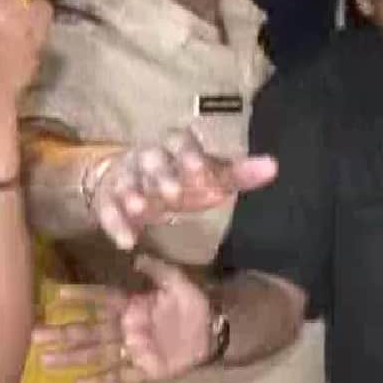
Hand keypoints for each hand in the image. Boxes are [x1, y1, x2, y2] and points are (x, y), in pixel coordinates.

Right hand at [37, 260, 217, 382]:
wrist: (214, 334)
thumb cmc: (194, 306)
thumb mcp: (178, 283)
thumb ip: (158, 270)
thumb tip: (136, 256)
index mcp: (133, 306)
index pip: (102, 300)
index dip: (82, 297)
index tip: (56, 294)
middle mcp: (127, 328)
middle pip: (90, 331)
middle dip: (63, 333)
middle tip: (35, 335)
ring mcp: (133, 350)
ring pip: (96, 354)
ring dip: (72, 358)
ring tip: (46, 361)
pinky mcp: (144, 370)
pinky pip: (119, 376)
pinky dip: (99, 382)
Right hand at [84, 128, 276, 251]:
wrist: (131, 183)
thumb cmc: (178, 179)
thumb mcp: (208, 178)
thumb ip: (238, 174)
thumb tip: (274, 166)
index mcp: (174, 148)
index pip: (180, 141)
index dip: (189, 154)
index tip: (200, 170)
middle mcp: (148, 157)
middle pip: (152, 158)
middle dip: (162, 175)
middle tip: (173, 194)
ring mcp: (125, 177)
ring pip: (127, 181)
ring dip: (134, 194)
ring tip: (142, 210)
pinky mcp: (108, 199)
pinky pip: (108, 209)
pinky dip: (114, 224)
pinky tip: (126, 242)